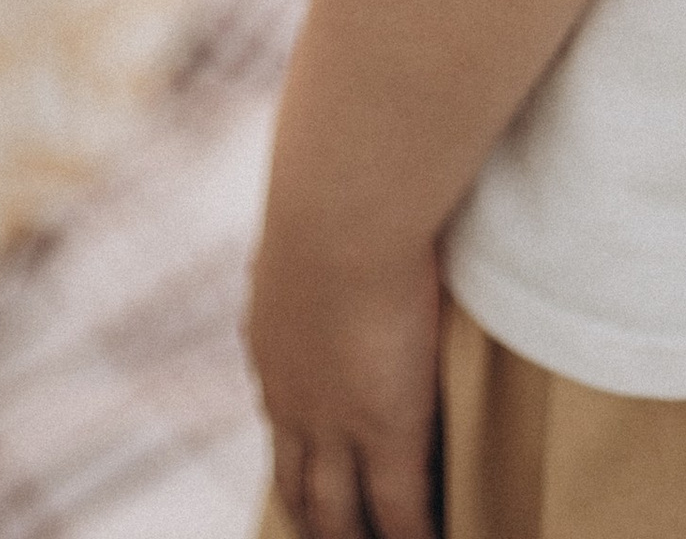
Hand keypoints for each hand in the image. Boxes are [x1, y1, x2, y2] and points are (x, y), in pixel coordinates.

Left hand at [246, 192, 444, 538]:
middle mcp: (289, 396)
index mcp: (271, 345)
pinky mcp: (386, 431)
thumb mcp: (313, 218)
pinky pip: (400, 514)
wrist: (339, 203)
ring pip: (337, 514)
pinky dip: (414, 537)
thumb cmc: (332, 185)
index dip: (303, 456)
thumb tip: (321, 181)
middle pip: (297, 487)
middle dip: (317, 520)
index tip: (320, 470)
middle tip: (337, 537)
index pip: (282, 420)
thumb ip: (321, 229)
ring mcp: (334, 422)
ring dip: (355, 537)